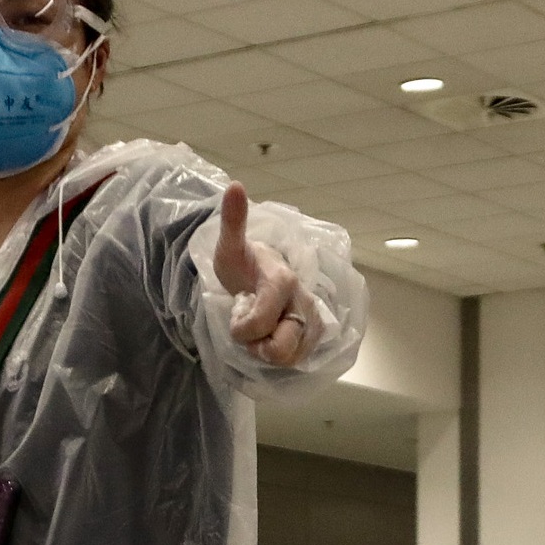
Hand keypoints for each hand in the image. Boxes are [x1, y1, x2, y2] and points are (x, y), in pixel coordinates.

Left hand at [213, 182, 307, 366]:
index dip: (241, 330)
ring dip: (268, 352)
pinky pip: (298, 359)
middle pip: (280, 348)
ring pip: (290, 357)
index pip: (259, 324)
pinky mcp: (315, 335)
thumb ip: (233, 220)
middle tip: (248, 327)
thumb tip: (234, 185)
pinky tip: (271, 338)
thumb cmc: (243, 263)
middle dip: (257, 345)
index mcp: (282, 281)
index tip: (236, 314)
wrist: (262, 274)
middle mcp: (303, 301)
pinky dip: (281, 356)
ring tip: (260, 331)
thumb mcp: (230, 245)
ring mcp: (311, 319)